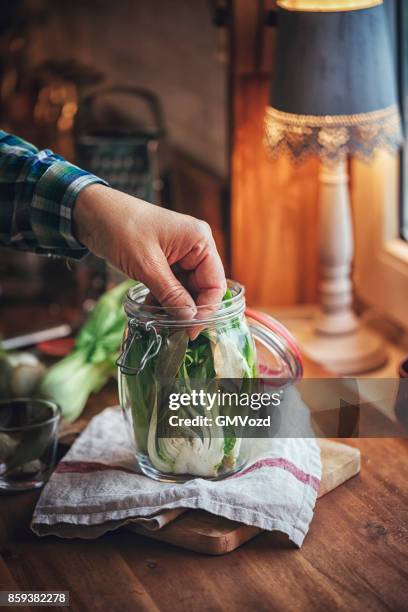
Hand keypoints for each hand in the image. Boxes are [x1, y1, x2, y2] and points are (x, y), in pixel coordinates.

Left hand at [73, 184, 225, 316]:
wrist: (92, 212)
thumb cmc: (121, 227)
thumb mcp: (147, 265)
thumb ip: (171, 294)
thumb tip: (190, 319)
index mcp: (199, 241)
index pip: (215, 283)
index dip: (206, 309)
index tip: (191, 331)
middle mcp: (194, 247)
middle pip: (202, 288)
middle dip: (189, 310)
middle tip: (175, 332)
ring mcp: (179, 254)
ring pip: (186, 290)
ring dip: (174, 307)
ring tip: (161, 325)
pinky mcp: (164, 261)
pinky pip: (171, 286)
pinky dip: (163, 300)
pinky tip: (151, 312)